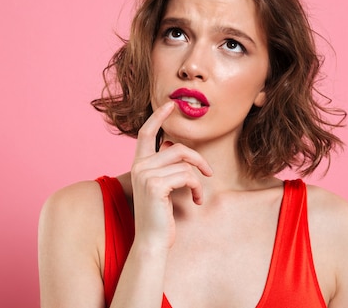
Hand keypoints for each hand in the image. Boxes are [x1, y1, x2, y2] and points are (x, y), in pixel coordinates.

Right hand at [130, 101, 212, 250]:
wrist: (152, 242)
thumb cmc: (159, 218)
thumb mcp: (162, 187)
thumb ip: (165, 166)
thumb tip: (172, 144)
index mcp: (138, 165)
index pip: (145, 133)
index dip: (158, 116)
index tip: (171, 104)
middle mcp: (139, 166)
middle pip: (176, 147)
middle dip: (197, 158)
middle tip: (208, 172)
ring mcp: (145, 174)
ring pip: (184, 163)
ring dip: (198, 179)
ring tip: (198, 194)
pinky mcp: (155, 185)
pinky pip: (187, 176)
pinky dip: (197, 188)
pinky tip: (195, 201)